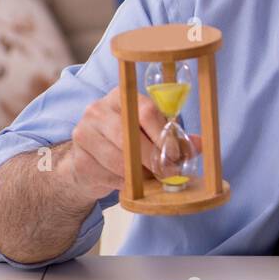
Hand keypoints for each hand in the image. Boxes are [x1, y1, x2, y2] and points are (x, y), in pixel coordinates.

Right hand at [59, 86, 200, 201]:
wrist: (88, 160)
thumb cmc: (126, 142)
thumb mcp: (150, 134)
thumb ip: (175, 138)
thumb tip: (199, 144)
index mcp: (121, 96)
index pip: (146, 111)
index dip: (164, 136)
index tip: (177, 155)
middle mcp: (98, 110)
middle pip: (129, 135)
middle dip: (153, 158)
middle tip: (169, 173)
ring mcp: (84, 133)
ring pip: (119, 159)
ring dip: (139, 174)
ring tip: (151, 178)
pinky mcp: (78, 158)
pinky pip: (108, 176)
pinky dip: (124, 183)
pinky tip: (129, 182)